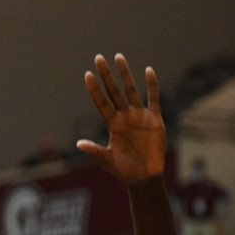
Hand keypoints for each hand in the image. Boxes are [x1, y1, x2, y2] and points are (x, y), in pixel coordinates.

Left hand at [76, 54, 166, 183]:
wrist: (144, 177)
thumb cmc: (124, 170)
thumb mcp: (107, 160)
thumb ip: (95, 150)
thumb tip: (79, 144)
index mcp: (112, 123)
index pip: (100, 101)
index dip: (94, 89)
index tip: (87, 74)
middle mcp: (124, 116)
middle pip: (113, 91)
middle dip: (106, 74)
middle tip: (98, 57)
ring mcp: (139, 116)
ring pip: (131, 90)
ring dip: (125, 74)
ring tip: (118, 57)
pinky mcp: (155, 119)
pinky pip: (153, 99)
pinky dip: (152, 85)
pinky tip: (148, 71)